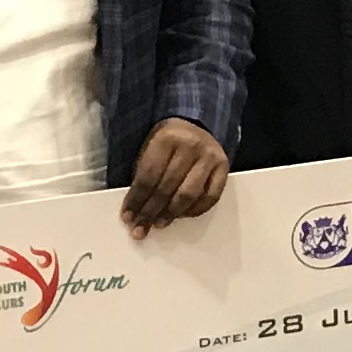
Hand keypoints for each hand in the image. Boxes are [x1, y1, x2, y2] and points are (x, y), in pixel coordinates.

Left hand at [122, 119, 227, 234]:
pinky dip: (195, 210)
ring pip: (189, 195)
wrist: (195, 124)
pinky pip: (210, 197)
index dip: (136, 199)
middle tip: (140, 227)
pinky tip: (181, 215)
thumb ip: (144, 175)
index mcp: (167, 138)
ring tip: (159, 223)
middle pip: (167, 187)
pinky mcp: (224, 167)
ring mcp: (210, 157)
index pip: (148, 176)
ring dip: (172, 214)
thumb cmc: (168, 142)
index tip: (127, 216)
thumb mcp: (150, 148)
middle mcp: (191, 146)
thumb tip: (135, 209)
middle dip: (151, 211)